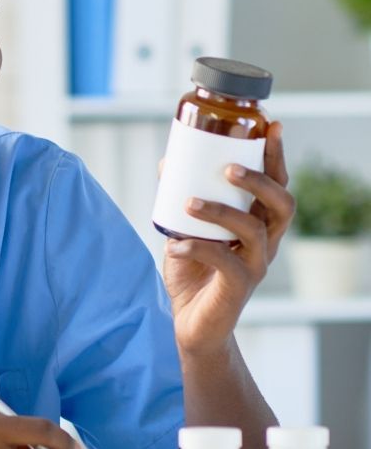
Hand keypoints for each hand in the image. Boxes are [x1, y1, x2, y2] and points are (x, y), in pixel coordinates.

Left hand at [163, 121, 294, 356]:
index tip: (270, 125)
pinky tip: (174, 244)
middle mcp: (264, 242)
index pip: (277, 183)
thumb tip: (167, 161)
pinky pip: (225, 263)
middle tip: (227, 167)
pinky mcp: (238, 288)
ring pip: (253, 230)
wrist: (188, 324)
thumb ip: (179, 198)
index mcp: (257, 222)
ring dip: (221, 211)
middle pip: (282, 204)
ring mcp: (255, 266)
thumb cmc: (191, 272)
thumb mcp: (183, 228)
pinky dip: (197, 248)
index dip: (277, 155)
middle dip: (259, 180)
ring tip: (189, 202)